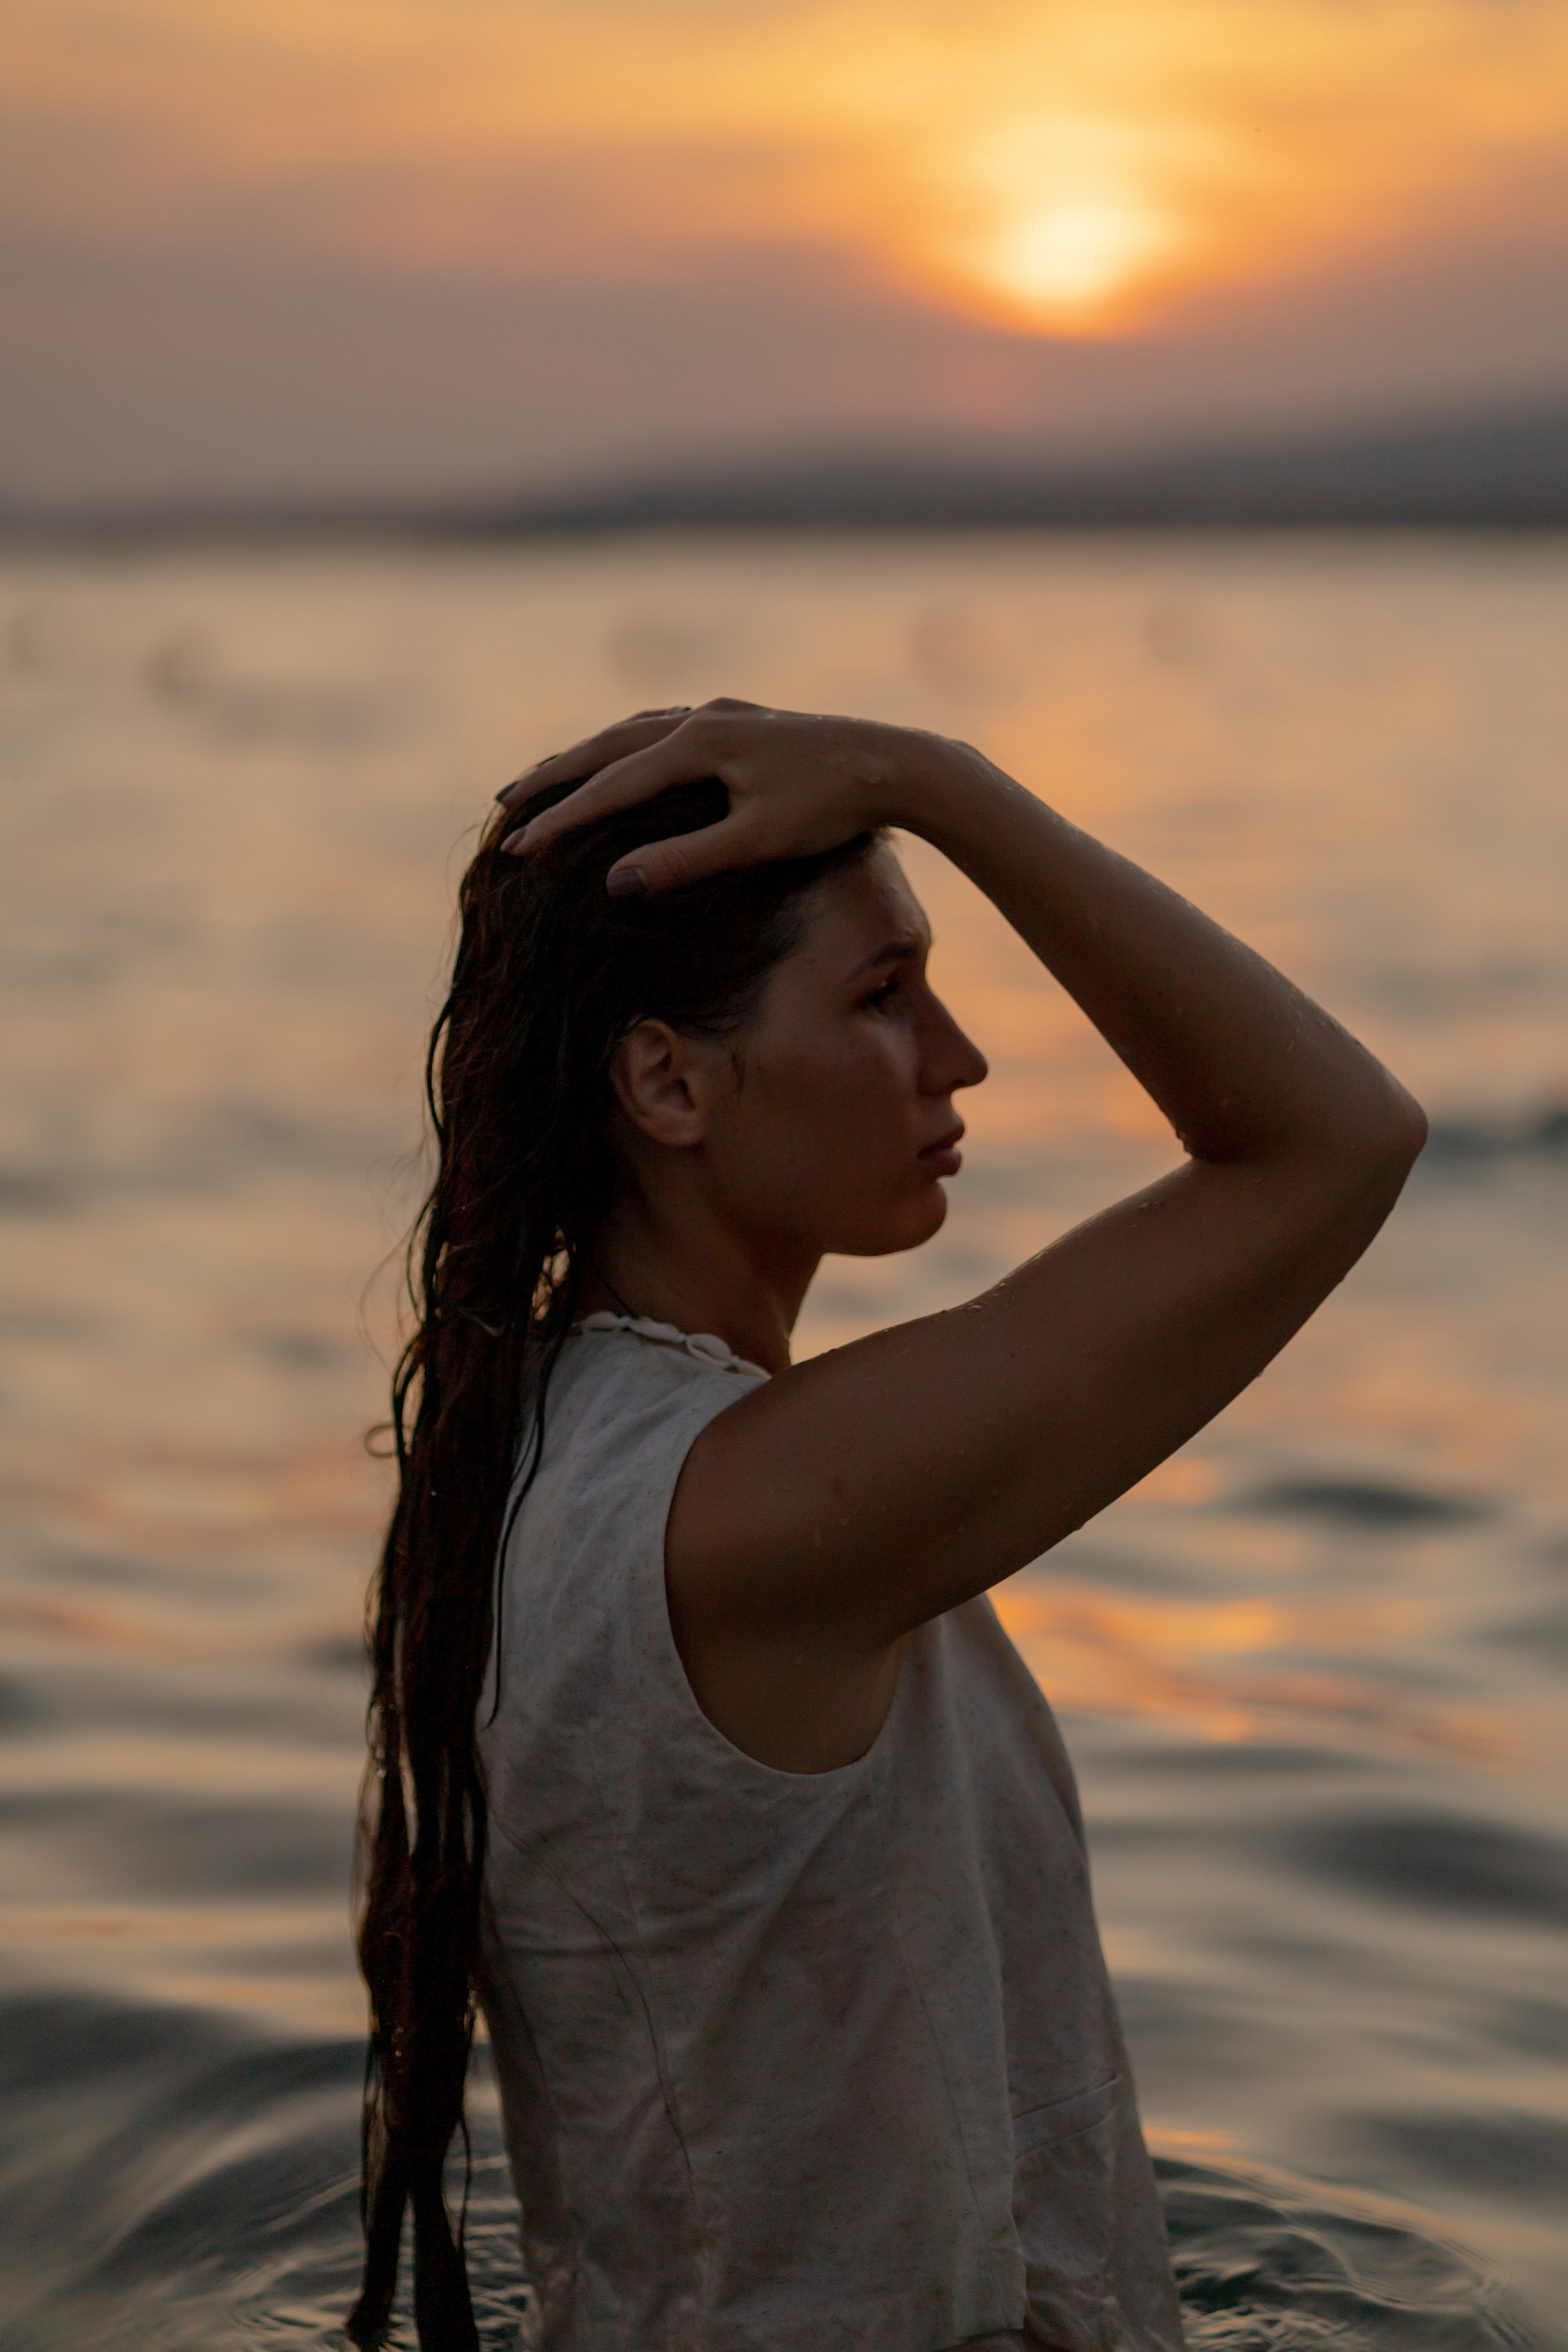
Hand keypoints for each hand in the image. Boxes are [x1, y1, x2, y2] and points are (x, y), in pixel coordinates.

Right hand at [497, 697, 958, 894]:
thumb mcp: (756, 842)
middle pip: (607, 746)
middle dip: (553, 776)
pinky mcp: (743, 722)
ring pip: (634, 732)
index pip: (609, 785)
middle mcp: (702, 718)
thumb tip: (616, 881)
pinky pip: (666, 729)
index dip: (559, 820)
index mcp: (697, 744)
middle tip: (504, 802)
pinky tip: (626, 757)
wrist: (898, 765)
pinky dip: (631, 746)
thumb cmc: (831, 809)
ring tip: (548, 779)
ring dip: (588, 756)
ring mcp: (723, 715)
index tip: (516, 849)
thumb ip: (685, 861)